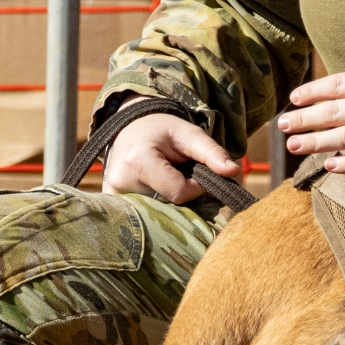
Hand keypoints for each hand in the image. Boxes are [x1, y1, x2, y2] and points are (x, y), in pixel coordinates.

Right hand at [103, 110, 238, 202]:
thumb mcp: (189, 134)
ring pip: (156, 215)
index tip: (194, 174)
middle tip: (180, 177)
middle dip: (182, 199)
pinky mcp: (111, 204)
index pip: (179, 193)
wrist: (129, 128)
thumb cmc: (162, 130)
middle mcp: (120, 182)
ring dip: (169, 205)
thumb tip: (233, 172)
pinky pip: (143, 216)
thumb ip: (211, 152)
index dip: (195, 187)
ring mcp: (113, 196)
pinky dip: (156, 208)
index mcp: (138, 162)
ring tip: (166, 182)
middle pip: (167, 207)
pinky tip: (155, 191)